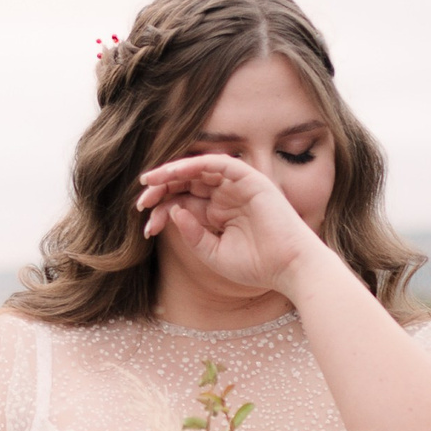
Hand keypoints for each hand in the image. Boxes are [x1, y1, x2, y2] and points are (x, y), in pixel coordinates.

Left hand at [135, 151, 319, 295]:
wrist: (289, 267)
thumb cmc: (256, 266)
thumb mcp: (213, 253)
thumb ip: (192, 234)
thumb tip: (173, 211)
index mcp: (218, 213)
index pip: (184, 202)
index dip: (162, 210)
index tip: (147, 227)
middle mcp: (225, 196)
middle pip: (186, 183)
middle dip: (161, 190)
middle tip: (141, 203)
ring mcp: (237, 186)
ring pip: (198, 170)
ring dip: (172, 173)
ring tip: (150, 183)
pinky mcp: (249, 178)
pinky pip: (217, 163)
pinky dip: (194, 164)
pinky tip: (172, 173)